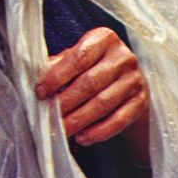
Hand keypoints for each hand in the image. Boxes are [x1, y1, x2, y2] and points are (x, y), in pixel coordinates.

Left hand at [35, 27, 149, 151]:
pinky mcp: (140, 102)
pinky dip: (99, 131)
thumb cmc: (93, 66)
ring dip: (79, 120)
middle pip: (90, 83)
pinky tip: (82, 138)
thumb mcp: (77, 57)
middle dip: (66, 102)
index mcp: (104, 39)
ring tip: (62, 130)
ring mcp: (134, 80)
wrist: (129, 80)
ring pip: (103, 103)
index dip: (58, 76)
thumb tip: (37, 77)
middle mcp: (123, 57)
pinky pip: (119, 120)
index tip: (41, 92)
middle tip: (49, 116)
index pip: (79, 58)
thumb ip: (59, 64)